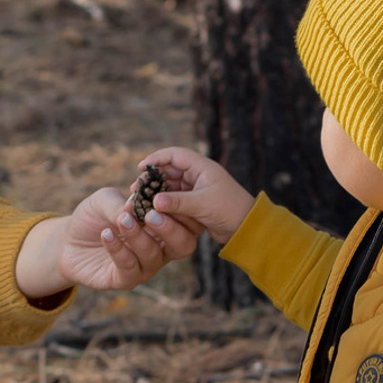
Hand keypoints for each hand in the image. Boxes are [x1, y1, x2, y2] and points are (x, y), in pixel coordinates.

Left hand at [17, 188, 198, 298]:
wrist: (68, 241)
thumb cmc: (94, 217)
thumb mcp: (106, 200)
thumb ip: (124, 202)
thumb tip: (136, 206)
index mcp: (164, 225)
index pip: (188, 222)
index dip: (184, 211)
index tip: (167, 196)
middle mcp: (161, 248)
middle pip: (184, 245)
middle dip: (171, 229)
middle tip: (151, 215)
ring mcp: (145, 266)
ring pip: (153, 255)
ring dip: (138, 236)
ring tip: (121, 220)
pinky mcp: (125, 280)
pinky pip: (129, 267)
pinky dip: (118, 249)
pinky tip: (106, 234)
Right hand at [137, 146, 255, 245]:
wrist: (246, 228)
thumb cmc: (229, 210)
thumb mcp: (202, 205)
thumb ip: (178, 202)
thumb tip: (154, 202)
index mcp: (202, 167)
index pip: (175, 155)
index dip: (157, 158)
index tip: (141, 167)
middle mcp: (198, 175)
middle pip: (169, 171)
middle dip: (152, 179)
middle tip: (136, 189)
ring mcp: (196, 189)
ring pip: (170, 186)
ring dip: (156, 192)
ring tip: (140, 200)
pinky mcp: (195, 203)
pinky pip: (175, 199)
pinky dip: (164, 203)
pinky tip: (152, 209)